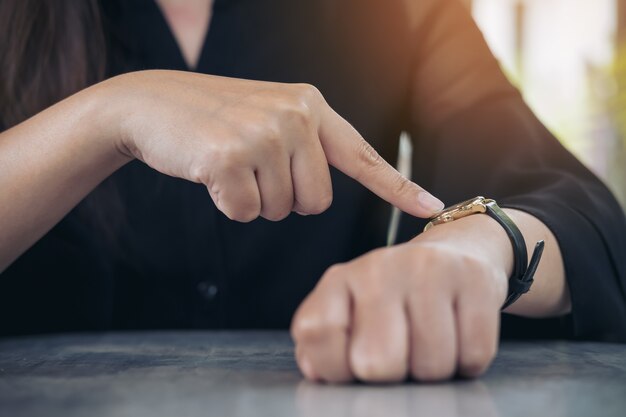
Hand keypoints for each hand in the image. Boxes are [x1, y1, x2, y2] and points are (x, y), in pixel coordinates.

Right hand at [103, 70, 442, 220]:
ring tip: (230, 164)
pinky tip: (210, 172)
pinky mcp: (230, 157)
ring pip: (280, 210)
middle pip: (316, 203)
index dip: (398, 187)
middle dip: (285, 200)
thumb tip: (321, 197)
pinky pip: (245, 212)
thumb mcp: (269, 119)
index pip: (362, 156)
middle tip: (253, 168)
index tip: (433, 207)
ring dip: (254, 200)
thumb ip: (304, 147)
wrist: (152, 104)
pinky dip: (227, 204)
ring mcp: (263, 134)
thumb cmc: (215, 121)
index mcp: (310, 107)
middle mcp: (295, 116)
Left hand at [290, 214, 511, 382]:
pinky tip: (458, 334)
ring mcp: (427, 269)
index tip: (352, 364)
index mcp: (340, 278)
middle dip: (392, 375)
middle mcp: (378, 267)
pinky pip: (473, 355)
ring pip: (432, 366)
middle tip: (400, 354)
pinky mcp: (473, 277)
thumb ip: (323, 342)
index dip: (334, 367)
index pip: (317, 332)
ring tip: (429, 342)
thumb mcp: (349, 310)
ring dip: (434, 370)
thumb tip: (316, 369)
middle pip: (377, 363)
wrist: (455, 252)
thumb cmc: (396, 295)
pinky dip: (468, 359)